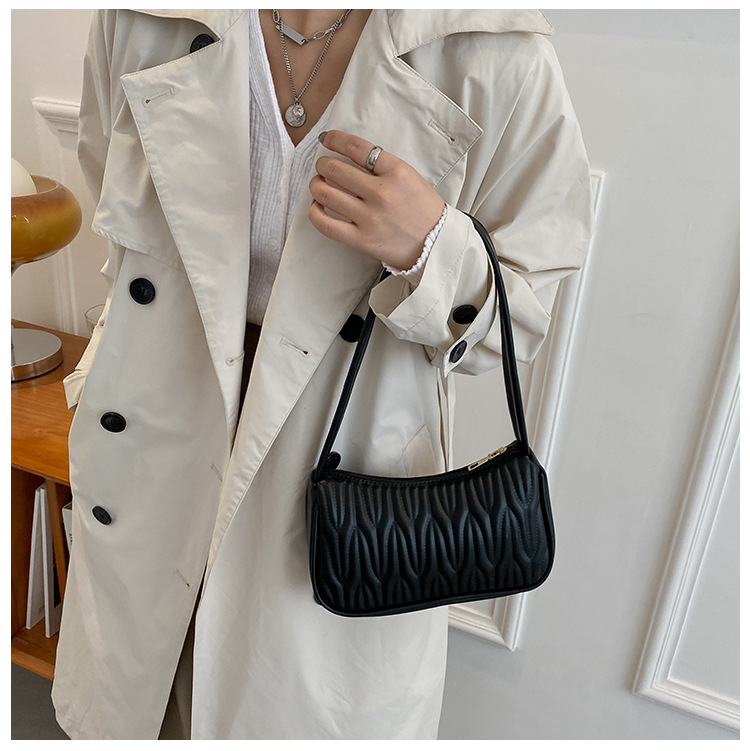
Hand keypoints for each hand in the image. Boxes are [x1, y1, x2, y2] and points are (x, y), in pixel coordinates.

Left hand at [309, 130, 445, 269]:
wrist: (436, 244)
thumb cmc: (423, 210)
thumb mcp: (409, 176)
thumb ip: (382, 166)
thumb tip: (348, 156)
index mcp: (396, 171)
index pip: (355, 147)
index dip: (334, 139)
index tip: (327, 139)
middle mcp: (382, 193)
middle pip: (334, 169)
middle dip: (323, 164)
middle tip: (323, 166)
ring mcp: (370, 218)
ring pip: (326, 194)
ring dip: (316, 185)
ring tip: (319, 185)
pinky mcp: (362, 240)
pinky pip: (326, 224)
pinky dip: (315, 213)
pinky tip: (317, 207)